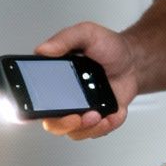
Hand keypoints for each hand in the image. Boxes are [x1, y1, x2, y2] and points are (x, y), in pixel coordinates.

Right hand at [34, 21, 139, 139]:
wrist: (134, 60)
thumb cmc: (108, 47)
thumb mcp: (86, 33)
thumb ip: (64, 39)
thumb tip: (43, 49)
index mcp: (55, 79)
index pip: (35, 98)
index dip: (31, 109)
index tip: (41, 109)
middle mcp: (65, 98)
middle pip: (53, 122)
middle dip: (63, 124)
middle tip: (76, 117)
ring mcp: (82, 110)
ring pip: (74, 132)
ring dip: (86, 128)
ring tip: (97, 114)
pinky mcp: (99, 118)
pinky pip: (98, 132)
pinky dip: (106, 126)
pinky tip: (111, 114)